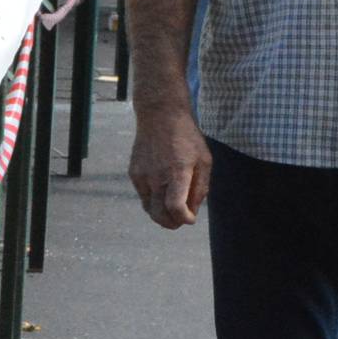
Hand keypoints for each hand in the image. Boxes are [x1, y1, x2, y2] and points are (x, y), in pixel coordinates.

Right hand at [127, 105, 211, 228]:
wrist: (160, 114)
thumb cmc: (187, 137)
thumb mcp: (204, 159)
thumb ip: (200, 187)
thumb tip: (192, 211)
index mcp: (178, 172)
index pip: (176, 208)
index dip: (184, 219)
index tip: (190, 218)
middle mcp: (157, 177)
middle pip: (160, 215)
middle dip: (172, 223)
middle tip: (180, 220)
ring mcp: (143, 176)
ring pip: (149, 209)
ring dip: (161, 215)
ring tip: (171, 209)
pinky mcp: (134, 174)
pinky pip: (143, 196)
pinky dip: (153, 201)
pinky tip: (162, 191)